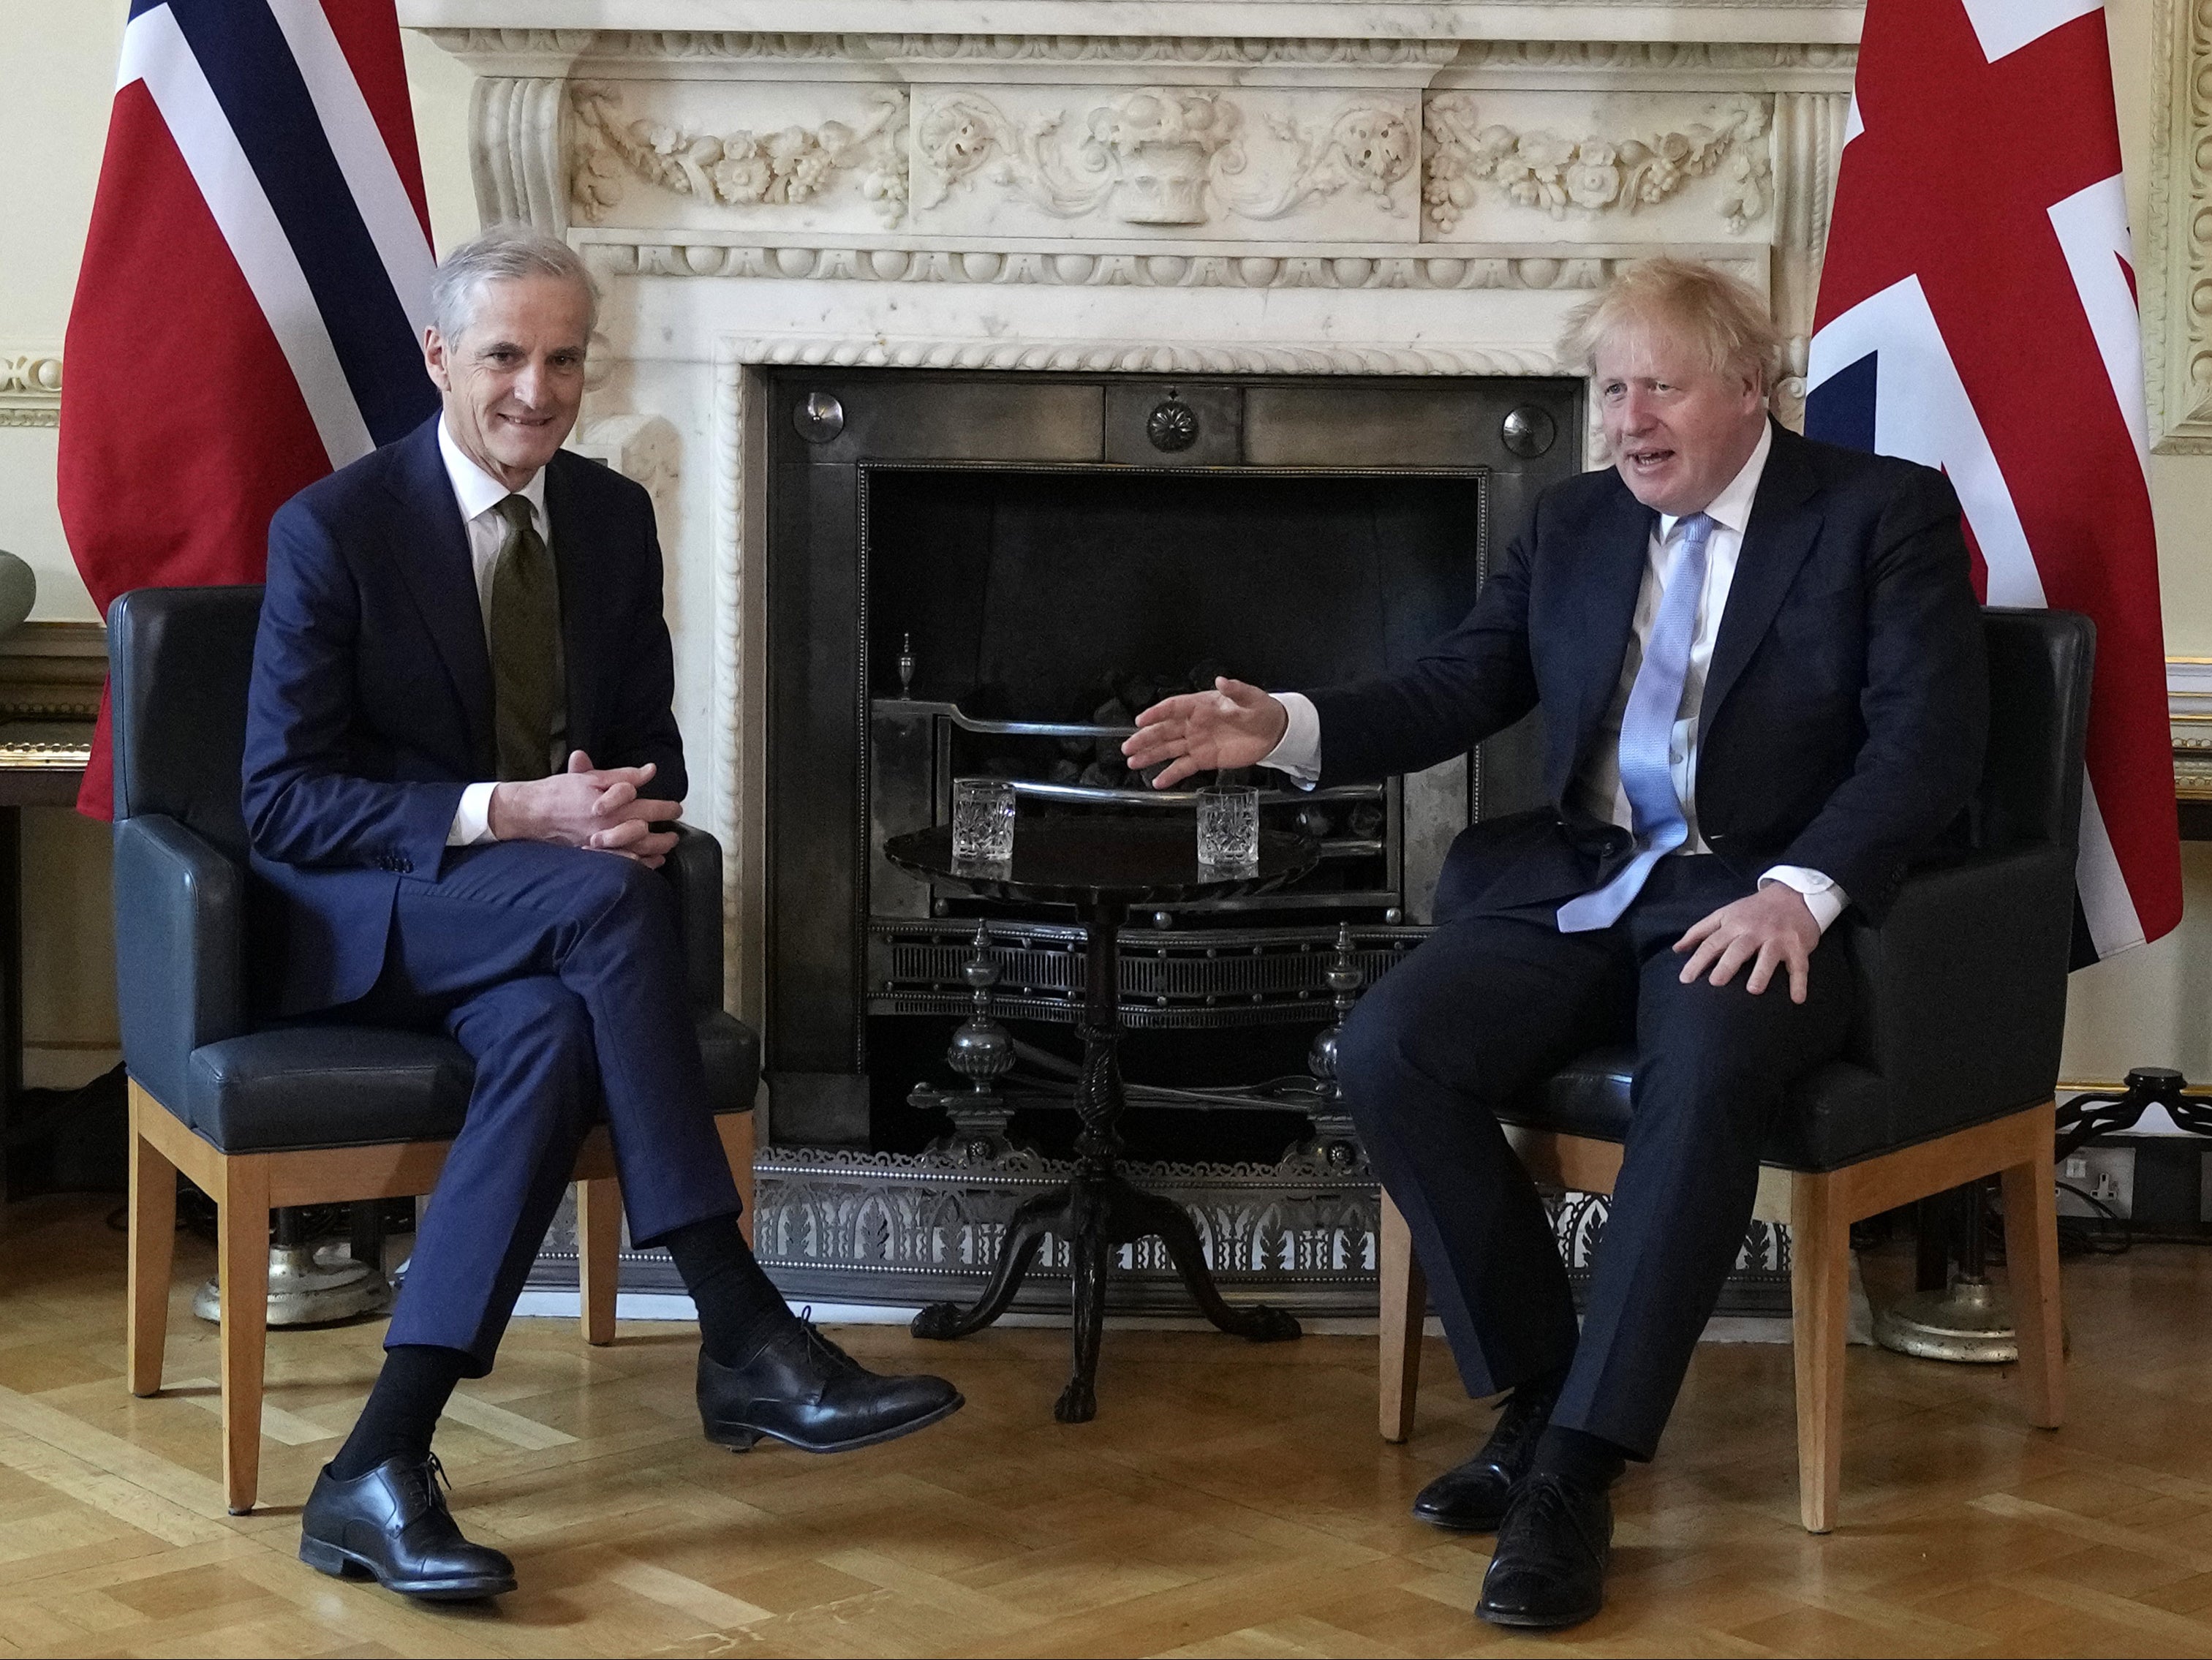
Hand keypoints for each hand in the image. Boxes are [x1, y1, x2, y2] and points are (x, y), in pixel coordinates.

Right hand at [489, 750, 682, 862]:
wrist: (532, 813)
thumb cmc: (560, 791)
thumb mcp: (591, 777)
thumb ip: (623, 776)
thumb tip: (650, 770)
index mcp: (612, 805)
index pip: (647, 807)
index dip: (666, 808)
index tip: (677, 807)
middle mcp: (610, 826)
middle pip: (647, 831)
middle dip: (666, 832)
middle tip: (675, 830)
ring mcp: (603, 843)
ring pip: (638, 850)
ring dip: (657, 848)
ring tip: (668, 845)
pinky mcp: (594, 855)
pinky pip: (623, 863)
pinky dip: (640, 863)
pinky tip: (650, 861)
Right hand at [1121, 677, 1288, 788]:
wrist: (1273, 731)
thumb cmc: (1260, 709)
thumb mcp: (1250, 698)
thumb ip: (1235, 690)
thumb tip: (1222, 680)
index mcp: (1201, 705)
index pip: (1174, 708)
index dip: (1157, 713)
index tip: (1141, 720)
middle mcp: (1194, 724)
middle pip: (1164, 730)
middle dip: (1145, 739)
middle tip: (1127, 747)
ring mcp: (1197, 742)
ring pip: (1169, 749)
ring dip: (1150, 756)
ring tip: (1132, 762)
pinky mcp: (1204, 759)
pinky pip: (1184, 767)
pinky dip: (1171, 775)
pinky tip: (1157, 782)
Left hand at [1673, 883, 1820, 1003]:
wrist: (1794, 894)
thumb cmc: (1753, 910)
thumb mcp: (1725, 914)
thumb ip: (1700, 931)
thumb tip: (1677, 949)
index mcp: (1734, 923)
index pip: (1712, 943)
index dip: (1698, 960)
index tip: (1685, 979)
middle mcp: (1755, 931)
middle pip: (1738, 948)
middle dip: (1726, 965)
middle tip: (1715, 982)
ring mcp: (1778, 938)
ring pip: (1769, 956)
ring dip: (1761, 972)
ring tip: (1753, 990)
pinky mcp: (1798, 946)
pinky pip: (1800, 966)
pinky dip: (1799, 983)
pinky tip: (1797, 999)